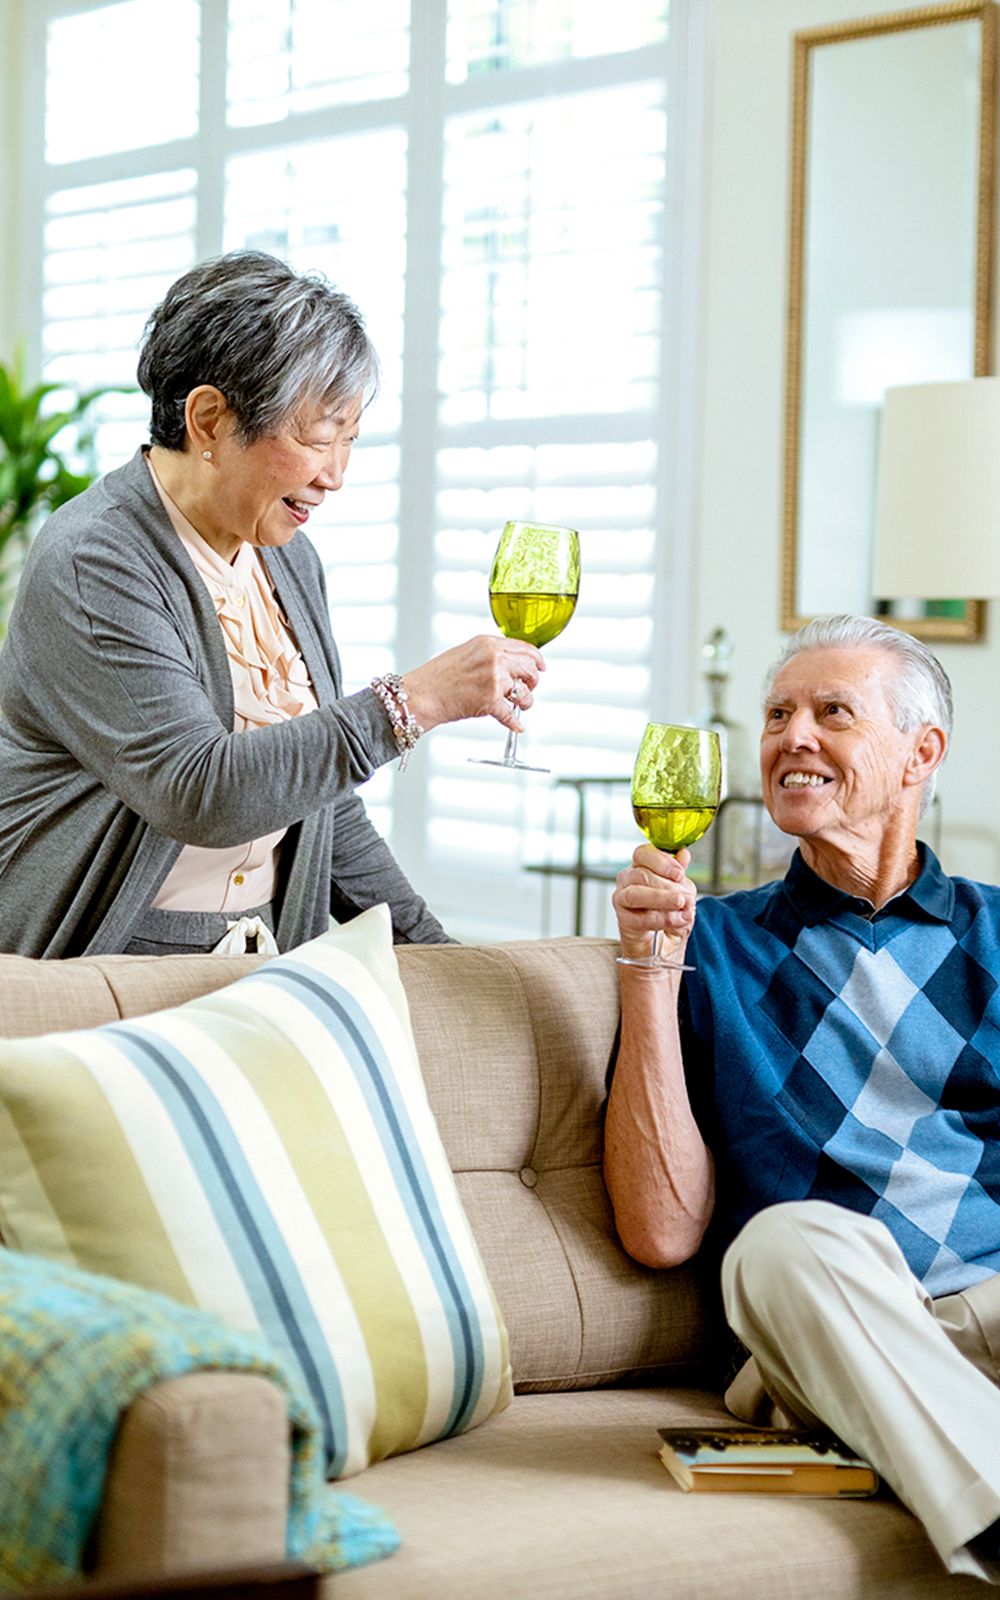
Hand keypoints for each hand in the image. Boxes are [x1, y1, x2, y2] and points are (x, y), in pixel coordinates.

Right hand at [401, 636, 544, 732]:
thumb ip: (489, 655)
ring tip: (518, 706)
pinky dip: (515, 723)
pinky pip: (512, 715)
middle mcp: (494, 658)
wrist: (420, 695)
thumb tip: (510, 664)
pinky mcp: (490, 701)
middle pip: (530, 668)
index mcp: (488, 643)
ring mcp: (494, 679)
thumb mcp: (465, 653)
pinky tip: (516, 726)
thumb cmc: (437, 678)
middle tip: (528, 690)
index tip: (540, 668)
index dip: (537, 660)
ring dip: (525, 703)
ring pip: (525, 693)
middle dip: (533, 682)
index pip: (524, 648)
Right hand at [613, 844, 696, 963]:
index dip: (660, 861)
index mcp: (642, 866)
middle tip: (685, 897)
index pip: (642, 853)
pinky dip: (660, 919)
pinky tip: (674, 920)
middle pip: (641, 874)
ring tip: (680, 905)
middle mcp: (628, 879)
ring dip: (662, 900)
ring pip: (636, 894)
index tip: (678, 873)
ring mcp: (622, 898)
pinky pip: (638, 917)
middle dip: (667, 887)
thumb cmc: (671, 912)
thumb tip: (683, 854)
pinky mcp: (623, 919)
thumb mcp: (683, 890)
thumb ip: (680, 874)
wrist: (665, 943)